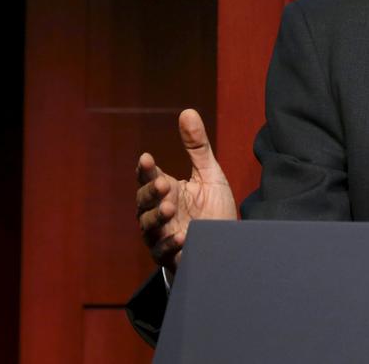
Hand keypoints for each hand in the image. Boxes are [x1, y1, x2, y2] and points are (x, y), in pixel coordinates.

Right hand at [136, 109, 237, 272]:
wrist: (225, 243)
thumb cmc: (212, 208)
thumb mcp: (208, 174)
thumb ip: (197, 147)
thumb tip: (187, 111)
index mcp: (164, 191)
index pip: (148, 177)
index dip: (146, 169)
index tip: (147, 158)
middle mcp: (157, 212)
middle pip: (143, 201)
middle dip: (151, 193)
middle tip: (164, 184)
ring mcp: (161, 235)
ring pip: (149, 226)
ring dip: (158, 217)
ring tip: (171, 208)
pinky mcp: (170, 256)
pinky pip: (164, 251)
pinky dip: (171, 243)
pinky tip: (183, 236)